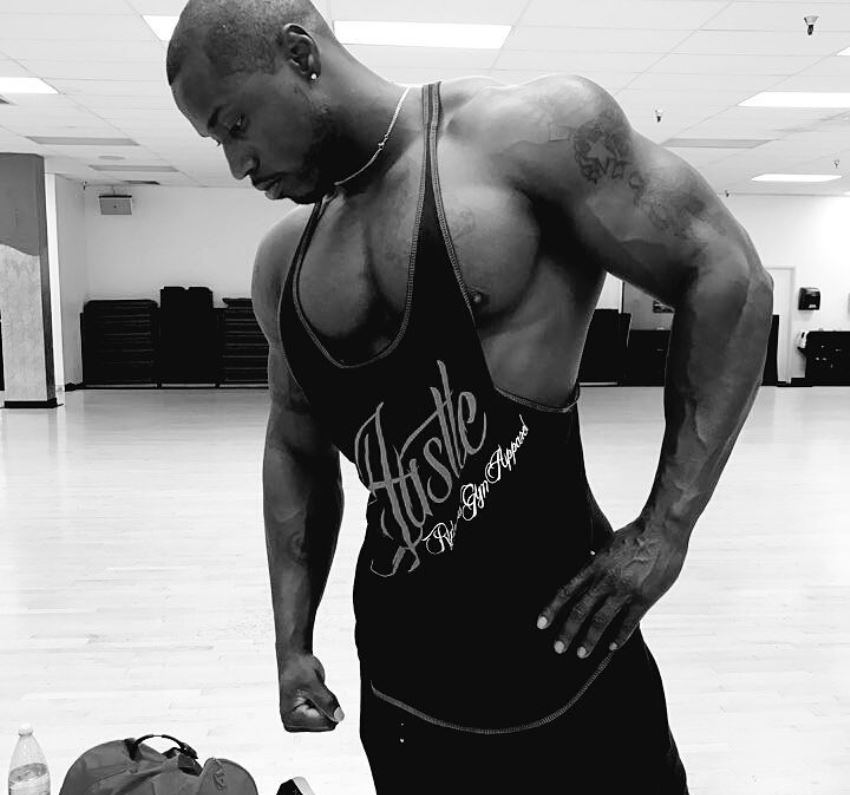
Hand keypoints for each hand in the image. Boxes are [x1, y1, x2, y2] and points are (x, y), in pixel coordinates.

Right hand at [278, 651, 344, 731]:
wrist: (294, 661)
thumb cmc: (300, 668)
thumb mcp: (314, 683)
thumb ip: (327, 701)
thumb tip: (339, 717)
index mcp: (291, 719)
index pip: (325, 723)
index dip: (329, 706)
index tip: (317, 690)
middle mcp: (292, 725)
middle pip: (326, 724)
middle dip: (327, 706)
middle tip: (315, 691)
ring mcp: (298, 723)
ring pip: (327, 721)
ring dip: (325, 704)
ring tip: (313, 692)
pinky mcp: (304, 719)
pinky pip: (325, 716)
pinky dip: (324, 704)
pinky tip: (313, 696)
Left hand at [537, 521, 686, 658]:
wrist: (662, 530)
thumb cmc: (633, 535)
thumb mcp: (606, 545)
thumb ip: (593, 561)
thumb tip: (580, 570)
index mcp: (593, 565)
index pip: (566, 591)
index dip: (552, 609)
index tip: (540, 624)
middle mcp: (605, 580)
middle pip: (580, 610)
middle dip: (567, 631)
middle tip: (558, 649)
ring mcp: (624, 590)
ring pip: (601, 620)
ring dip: (589, 640)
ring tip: (581, 654)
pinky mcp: (644, 598)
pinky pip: (628, 623)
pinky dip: (619, 637)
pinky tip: (611, 648)